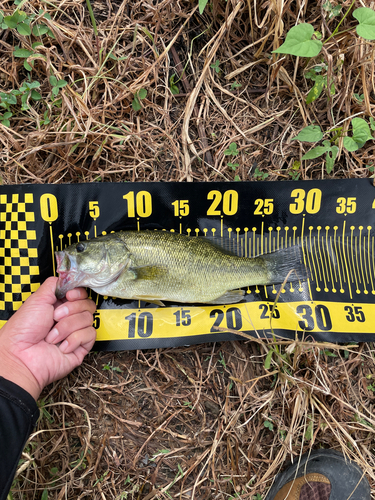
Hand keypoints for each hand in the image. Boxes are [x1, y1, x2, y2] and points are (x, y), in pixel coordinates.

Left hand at [0, 277, 95, 399]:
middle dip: (70, 310)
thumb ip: (54, 285)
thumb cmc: (23, 331)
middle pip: (88, 304)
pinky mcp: (81, 347)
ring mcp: (75, 333)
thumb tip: (67, 278)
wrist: (21, 356)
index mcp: (59, 306)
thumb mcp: (37, 299)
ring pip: (88, 319)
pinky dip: (73, 339)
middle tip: (54, 317)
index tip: (69, 296)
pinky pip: (89, 335)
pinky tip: (61, 346)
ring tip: (52, 336)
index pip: (81, 294)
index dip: (78, 293)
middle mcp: (68, 318)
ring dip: (67, 327)